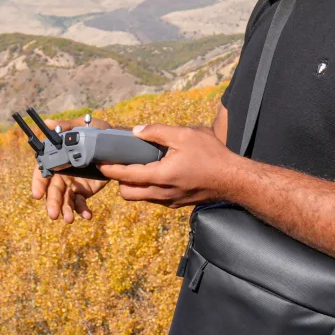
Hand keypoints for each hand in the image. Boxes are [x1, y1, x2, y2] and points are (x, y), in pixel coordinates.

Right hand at [29, 116, 110, 222]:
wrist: (115, 144)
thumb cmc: (96, 131)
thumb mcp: (83, 126)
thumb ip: (67, 126)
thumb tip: (49, 123)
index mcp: (57, 158)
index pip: (43, 171)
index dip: (38, 182)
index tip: (37, 195)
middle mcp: (61, 173)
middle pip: (53, 190)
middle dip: (52, 203)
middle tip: (53, 215)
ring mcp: (72, 184)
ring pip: (64, 200)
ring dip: (65, 210)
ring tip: (69, 220)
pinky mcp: (83, 191)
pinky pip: (79, 203)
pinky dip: (82, 210)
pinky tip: (87, 215)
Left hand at [99, 124, 242, 206]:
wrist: (234, 180)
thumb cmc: (212, 155)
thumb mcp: (185, 135)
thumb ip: (157, 132)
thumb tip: (137, 131)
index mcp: (161, 176)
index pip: (127, 176)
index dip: (111, 169)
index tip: (100, 164)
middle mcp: (162, 193)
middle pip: (128, 194)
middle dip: (120, 181)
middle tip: (122, 164)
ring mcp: (170, 201)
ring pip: (142, 197)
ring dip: (135, 185)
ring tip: (140, 166)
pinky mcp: (178, 203)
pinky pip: (155, 198)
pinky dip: (149, 188)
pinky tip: (158, 172)